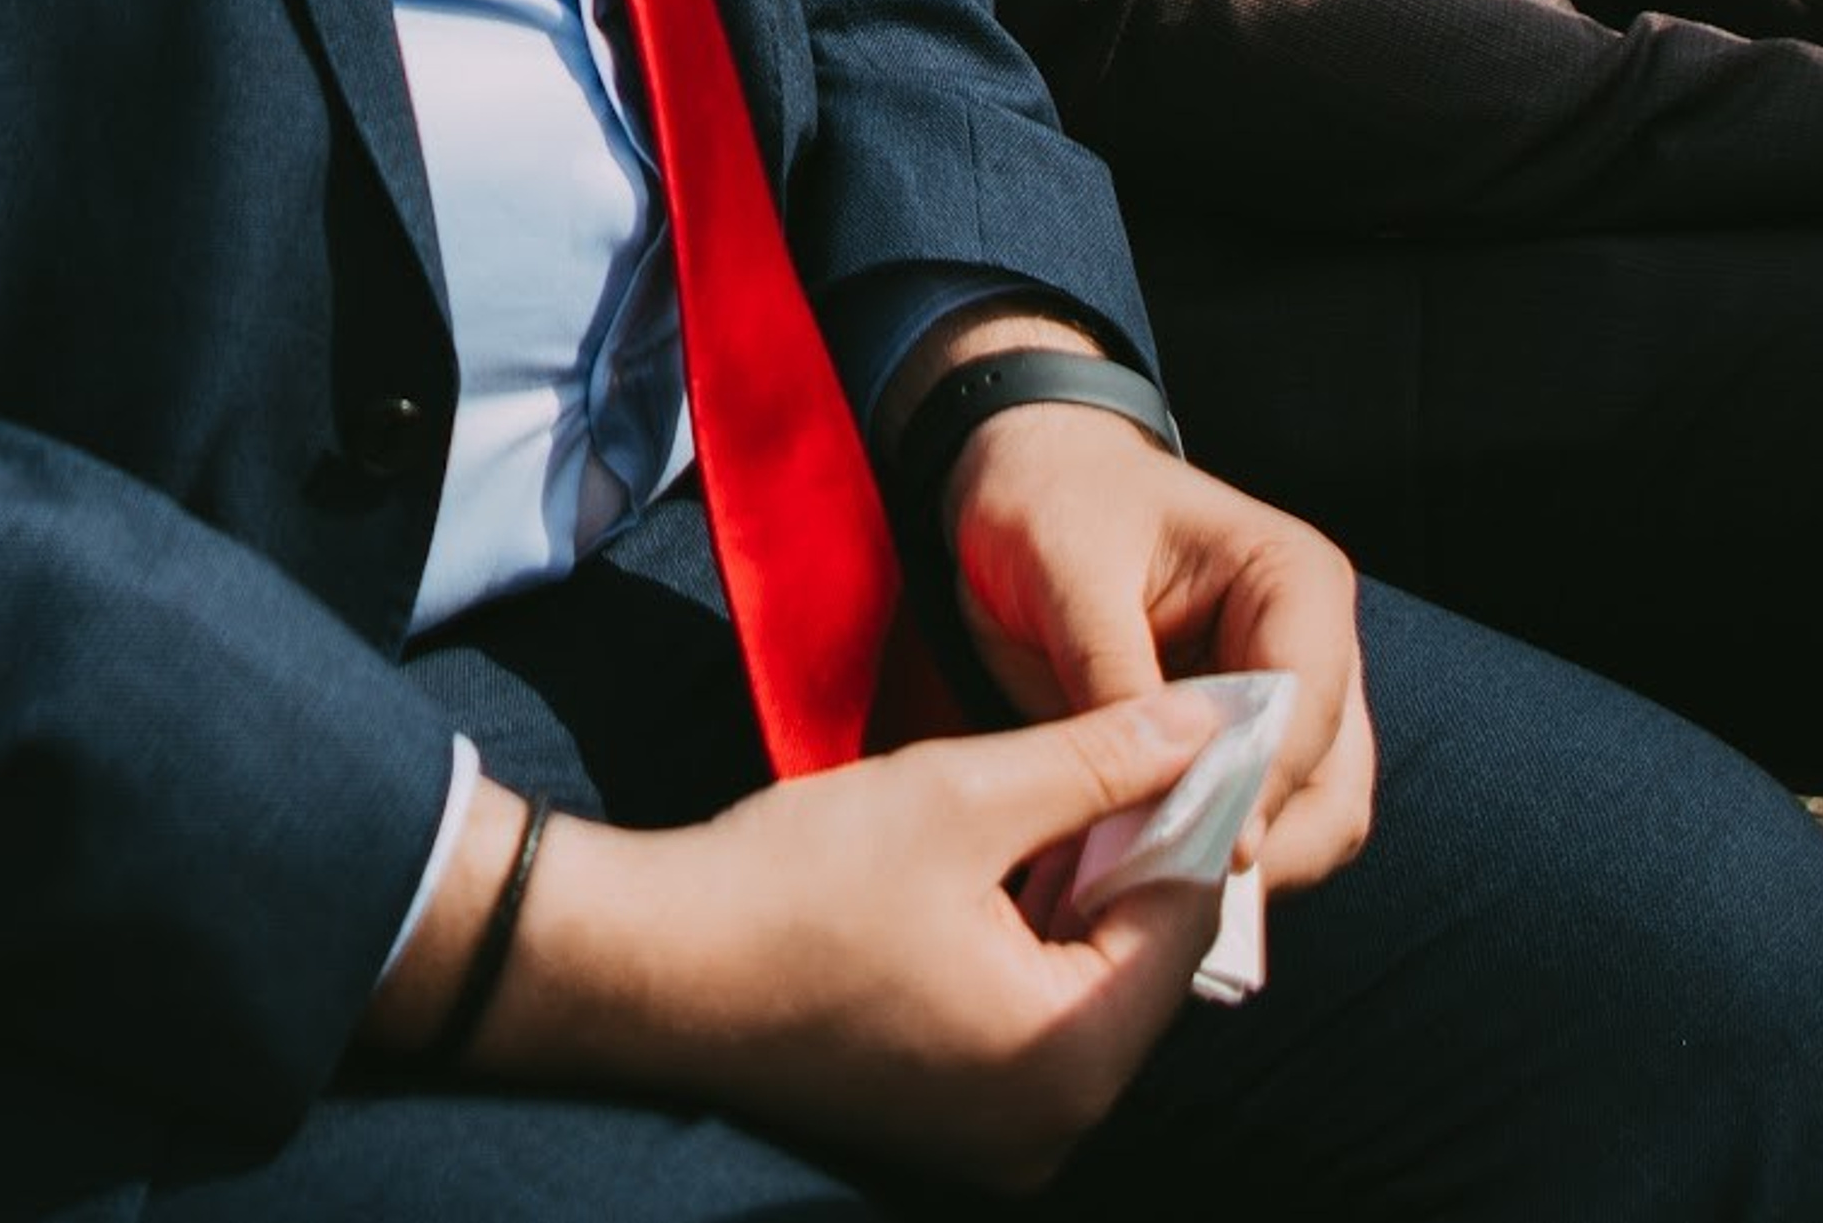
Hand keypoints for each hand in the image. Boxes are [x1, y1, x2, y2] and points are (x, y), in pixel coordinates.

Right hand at [477, 690, 1229, 1193]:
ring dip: (1081, 887)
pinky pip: (1034, 1018)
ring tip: (1056, 786)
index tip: (1191, 729)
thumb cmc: (798, 881)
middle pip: (1142, 962)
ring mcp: (1001, 1134)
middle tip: (1118, 742)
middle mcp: (1053, 1123)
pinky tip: (1000, 858)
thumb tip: (1205, 722)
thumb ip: (1096, 760)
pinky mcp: (953, 1118)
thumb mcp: (962, 795)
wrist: (650, 967)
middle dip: (1133, 848)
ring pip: (1088, 985)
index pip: (1185, 920)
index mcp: (1068, 1058)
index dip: (1190, 810)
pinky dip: (1032, 936)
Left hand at [943, 402, 1373, 894]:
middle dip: (1261, 849)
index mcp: (1295, 580)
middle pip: (1331, 789)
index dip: (1265, 787)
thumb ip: (1115, 677)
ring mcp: (1288, 704)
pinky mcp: (1245, 747)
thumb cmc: (1050, 501)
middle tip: (1172, 898)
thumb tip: (1154, 795)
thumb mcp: (1066, 571)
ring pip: (1305, 827)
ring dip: (1236, 871)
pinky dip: (1206, 863)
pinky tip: (1140, 879)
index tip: (1211, 851)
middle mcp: (1313, 647)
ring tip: (1148, 898)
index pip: (1308, 706)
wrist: (1028, 482)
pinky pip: (1252, 829)